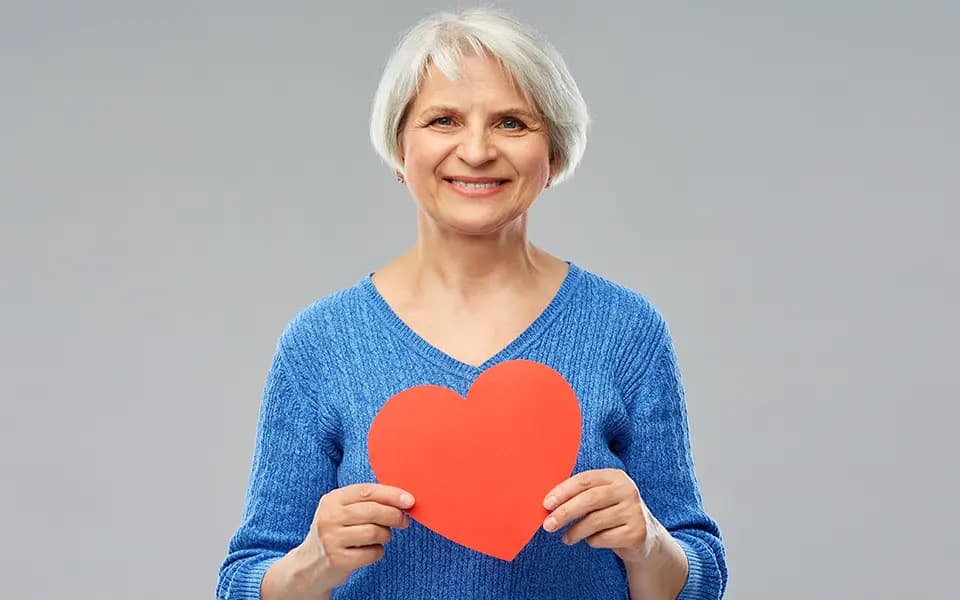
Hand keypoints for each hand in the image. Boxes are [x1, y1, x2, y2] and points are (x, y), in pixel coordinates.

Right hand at [299, 483, 414, 590]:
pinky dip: (378, 552)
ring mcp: (331, 539)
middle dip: (394, 516)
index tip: (409, 500)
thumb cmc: (336, 532)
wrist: (310, 564)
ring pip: (374, 532)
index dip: (391, 494)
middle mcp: (329, 517)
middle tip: (404, 521)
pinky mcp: (337, 560)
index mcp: (332, 499)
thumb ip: (367, 502)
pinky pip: (371, 553)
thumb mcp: (343, 511)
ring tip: (382, 536)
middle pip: (373, 511)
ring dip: (386, 535)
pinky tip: (371, 551)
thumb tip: (403, 500)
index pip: (367, 491)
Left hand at [542, 468, 663, 564]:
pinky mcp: (638, 532)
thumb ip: (580, 495)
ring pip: (595, 521)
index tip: (546, 504)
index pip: (584, 480)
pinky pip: (605, 538)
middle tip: (548, 525)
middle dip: (565, 513)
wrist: (645, 537)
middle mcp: (627, 490)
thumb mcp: (601, 498)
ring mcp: (635, 511)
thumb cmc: (612, 514)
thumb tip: (548, 504)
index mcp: (615, 476)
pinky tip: (592, 540)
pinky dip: (593, 541)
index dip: (563, 491)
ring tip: (566, 538)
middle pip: (589, 499)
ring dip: (575, 532)